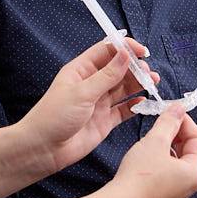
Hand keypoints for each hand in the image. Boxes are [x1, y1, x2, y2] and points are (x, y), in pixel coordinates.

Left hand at [18, 38, 154, 172]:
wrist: (43, 149)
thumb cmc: (54, 116)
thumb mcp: (82, 92)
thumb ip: (107, 75)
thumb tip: (125, 54)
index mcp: (82, 70)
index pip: (107, 51)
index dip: (125, 48)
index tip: (141, 52)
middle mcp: (92, 84)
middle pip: (119, 69)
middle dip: (135, 68)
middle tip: (148, 73)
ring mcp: (99, 102)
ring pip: (124, 88)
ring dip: (138, 84)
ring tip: (152, 82)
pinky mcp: (104, 121)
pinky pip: (124, 110)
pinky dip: (135, 105)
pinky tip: (143, 101)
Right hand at [112, 105, 196, 197]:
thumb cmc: (140, 175)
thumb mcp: (156, 141)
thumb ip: (169, 122)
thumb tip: (179, 108)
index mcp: (195, 173)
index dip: (186, 122)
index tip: (173, 112)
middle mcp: (190, 185)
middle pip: (190, 151)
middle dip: (178, 133)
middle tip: (163, 120)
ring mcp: (177, 193)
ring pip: (179, 161)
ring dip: (169, 145)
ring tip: (154, 136)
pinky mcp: (163, 196)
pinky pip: (169, 172)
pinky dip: (163, 158)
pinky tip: (148, 153)